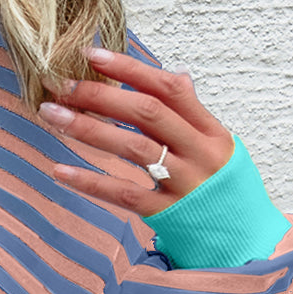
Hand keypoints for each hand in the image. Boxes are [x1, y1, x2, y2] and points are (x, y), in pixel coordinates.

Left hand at [38, 46, 234, 214]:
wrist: (241, 236)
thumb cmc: (220, 186)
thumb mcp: (216, 145)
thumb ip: (192, 114)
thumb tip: (176, 75)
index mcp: (209, 131)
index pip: (169, 89)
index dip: (130, 69)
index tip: (92, 56)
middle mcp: (198, 153)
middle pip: (147, 114)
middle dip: (101, 96)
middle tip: (61, 86)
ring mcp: (183, 184)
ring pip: (132, 148)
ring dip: (88, 129)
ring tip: (51, 115)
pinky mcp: (166, 214)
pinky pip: (123, 194)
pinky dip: (89, 181)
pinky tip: (60, 170)